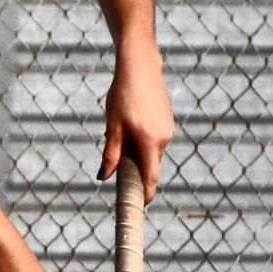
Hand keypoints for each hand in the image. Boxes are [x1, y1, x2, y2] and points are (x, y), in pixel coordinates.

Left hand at [98, 43, 173, 202]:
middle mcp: (164, 138)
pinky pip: (155, 140)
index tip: (140, 206)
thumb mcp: (113, 126)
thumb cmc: (123, 95)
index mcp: (150, 142)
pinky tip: (130, 122)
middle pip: (150, 165)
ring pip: (151, 151)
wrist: (140, 66)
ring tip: (119, 130)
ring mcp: (168, 129)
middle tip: (116, 166)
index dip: (146, 194)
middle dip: (135, 170)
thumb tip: (104, 177)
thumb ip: (111, 153)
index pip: (151, 177)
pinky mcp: (167, 121)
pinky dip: (143, 141)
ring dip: (137, 152)